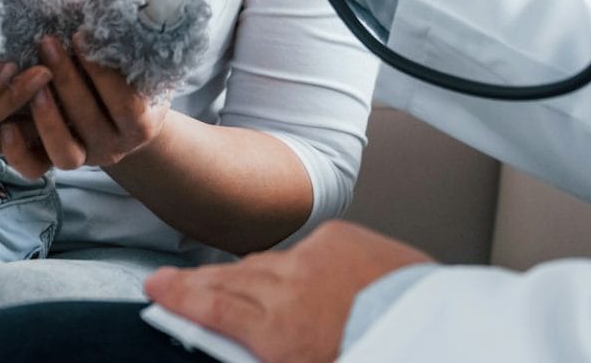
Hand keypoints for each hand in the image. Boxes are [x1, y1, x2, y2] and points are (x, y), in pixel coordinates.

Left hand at [0, 33, 166, 175]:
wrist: (128, 120)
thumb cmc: (132, 79)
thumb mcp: (140, 66)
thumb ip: (126, 51)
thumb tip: (107, 11)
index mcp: (141, 125)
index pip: (127, 103)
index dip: (103, 71)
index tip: (82, 36)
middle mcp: (114, 147)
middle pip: (89, 119)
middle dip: (66, 78)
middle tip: (48, 42)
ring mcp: (85, 157)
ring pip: (64, 151)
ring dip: (46, 115)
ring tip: (31, 82)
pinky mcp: (55, 162)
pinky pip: (35, 167)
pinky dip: (18, 153)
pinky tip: (7, 127)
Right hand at [143, 220, 433, 362]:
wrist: (435, 328)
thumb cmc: (374, 352)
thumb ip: (267, 352)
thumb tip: (241, 342)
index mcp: (277, 330)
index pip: (212, 309)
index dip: (178, 297)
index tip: (155, 288)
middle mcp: (289, 287)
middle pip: (230, 280)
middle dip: (198, 282)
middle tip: (170, 279)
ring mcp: (315, 257)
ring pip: (266, 262)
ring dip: (242, 272)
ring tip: (221, 280)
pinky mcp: (343, 238)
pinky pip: (307, 248)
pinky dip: (293, 261)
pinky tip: (288, 269)